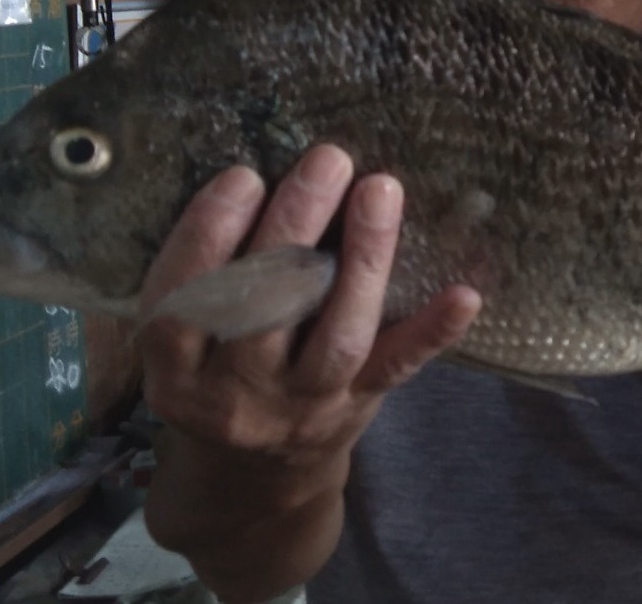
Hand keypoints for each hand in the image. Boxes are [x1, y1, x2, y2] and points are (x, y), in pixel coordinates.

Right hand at [138, 146, 480, 551]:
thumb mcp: (186, 341)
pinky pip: (396, 367)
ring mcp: (302, 405)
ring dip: (365, 256)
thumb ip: (208, 275)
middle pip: (266, 304)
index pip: (186, 297)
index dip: (211, 232)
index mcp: (177, 369)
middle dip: (297, 223)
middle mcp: (236, 393)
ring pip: (336, 332)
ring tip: (381, 190)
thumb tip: (263, 173)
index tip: (245, 176)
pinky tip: (464, 295)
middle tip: (328, 160)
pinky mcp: (357, 407)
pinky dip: (431, 331)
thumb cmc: (218, 373)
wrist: (253, 482)